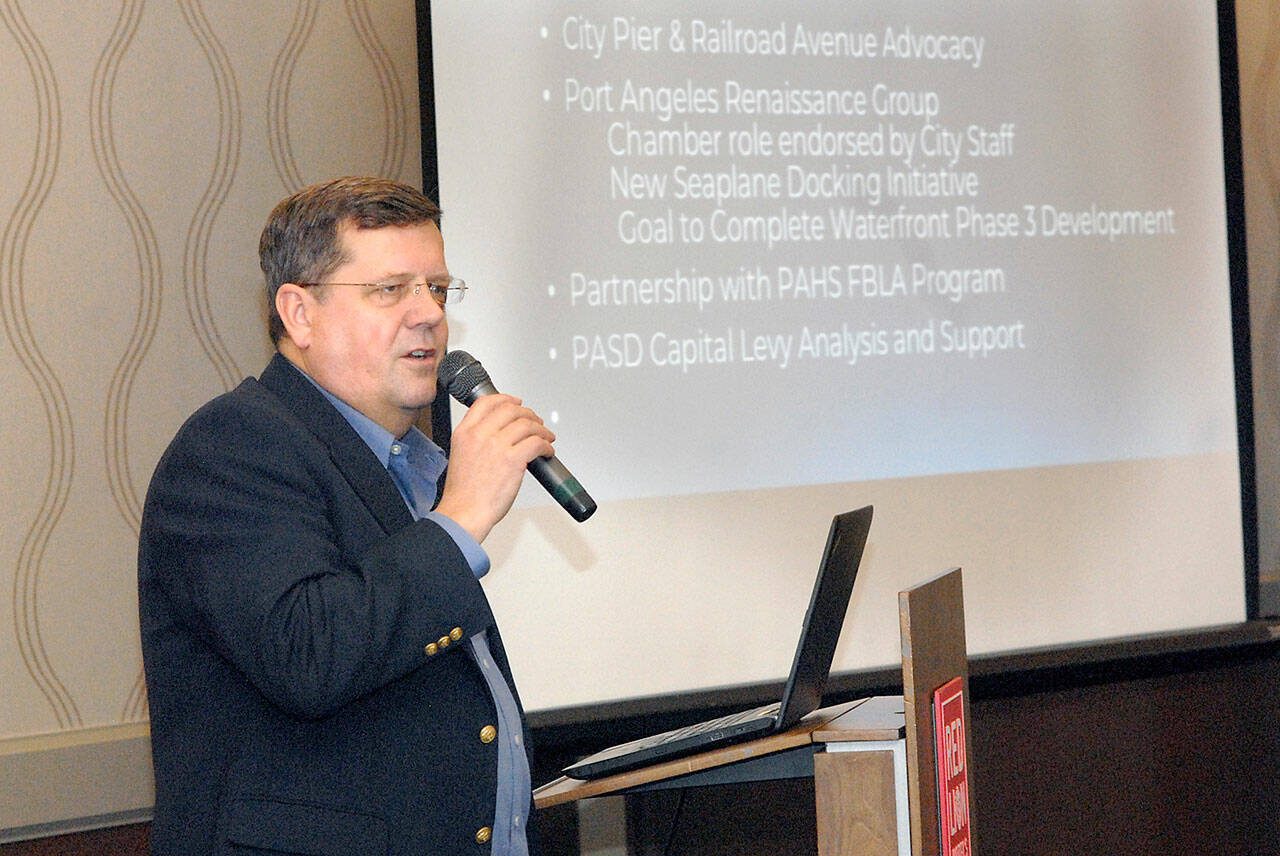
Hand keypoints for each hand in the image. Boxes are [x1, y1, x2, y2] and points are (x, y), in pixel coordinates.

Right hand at [433, 393, 555, 542]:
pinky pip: (536, 443)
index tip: (516, 402)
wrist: (464, 513)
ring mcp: (496, 445)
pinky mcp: (512, 459)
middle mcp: (480, 434)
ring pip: (527, 424)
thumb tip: (500, 435)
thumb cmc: (464, 493)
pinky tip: (547, 451)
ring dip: (541, 430)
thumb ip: (477, 440)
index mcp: (465, 432)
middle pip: (511, 409)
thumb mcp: (461, 455)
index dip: (506, 398)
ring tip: (546, 437)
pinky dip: (546, 445)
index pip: (486, 402)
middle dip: (528, 414)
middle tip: (536, 422)